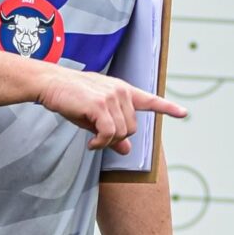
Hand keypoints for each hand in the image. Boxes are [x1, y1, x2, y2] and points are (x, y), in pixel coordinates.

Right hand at [36, 67, 187, 152]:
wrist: (50, 84)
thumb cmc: (71, 98)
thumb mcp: (95, 116)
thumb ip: (114, 131)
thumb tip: (127, 150)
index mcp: (122, 90)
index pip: (149, 99)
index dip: (167, 108)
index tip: (183, 113)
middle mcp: (121, 91)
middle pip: (131, 128)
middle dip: (116, 138)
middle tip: (98, 138)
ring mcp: (111, 97)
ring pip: (121, 133)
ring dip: (106, 142)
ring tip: (92, 138)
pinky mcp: (100, 106)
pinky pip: (109, 134)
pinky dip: (101, 143)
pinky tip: (92, 144)